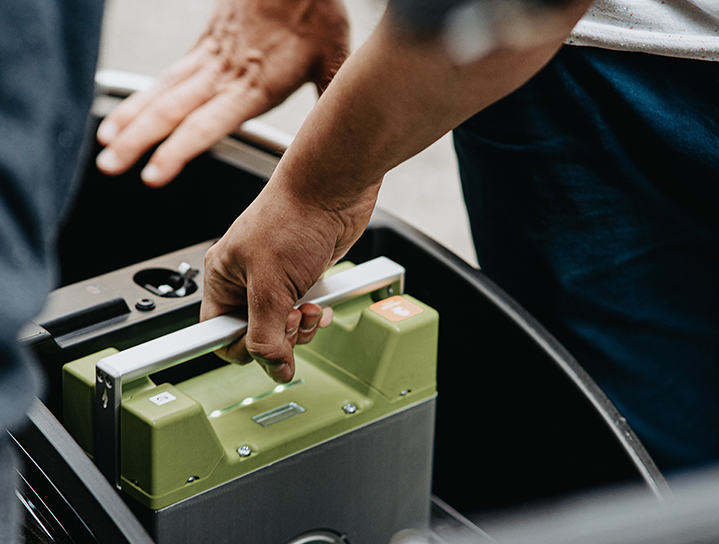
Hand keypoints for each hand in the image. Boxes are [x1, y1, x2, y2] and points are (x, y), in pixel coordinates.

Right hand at [95, 0, 348, 186]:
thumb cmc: (315, 12)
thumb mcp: (334, 61)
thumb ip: (332, 99)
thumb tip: (349, 136)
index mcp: (256, 85)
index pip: (208, 124)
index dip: (179, 150)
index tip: (153, 174)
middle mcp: (225, 74)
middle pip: (173, 111)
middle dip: (139, 142)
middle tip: (109, 166)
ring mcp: (210, 58)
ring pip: (162, 92)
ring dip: (131, 120)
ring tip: (105, 145)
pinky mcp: (205, 47)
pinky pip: (166, 75)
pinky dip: (141, 96)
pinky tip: (124, 113)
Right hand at [200, 172, 379, 382]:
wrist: (333, 189)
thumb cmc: (294, 217)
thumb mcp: (271, 285)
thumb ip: (266, 334)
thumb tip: (272, 367)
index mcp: (222, 277)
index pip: (217, 333)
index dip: (241, 347)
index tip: (262, 352)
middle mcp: (246, 279)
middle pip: (254, 334)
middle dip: (279, 335)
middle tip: (292, 319)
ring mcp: (276, 278)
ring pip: (281, 326)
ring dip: (300, 327)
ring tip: (309, 309)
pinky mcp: (302, 277)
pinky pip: (303, 312)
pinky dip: (314, 315)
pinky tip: (320, 304)